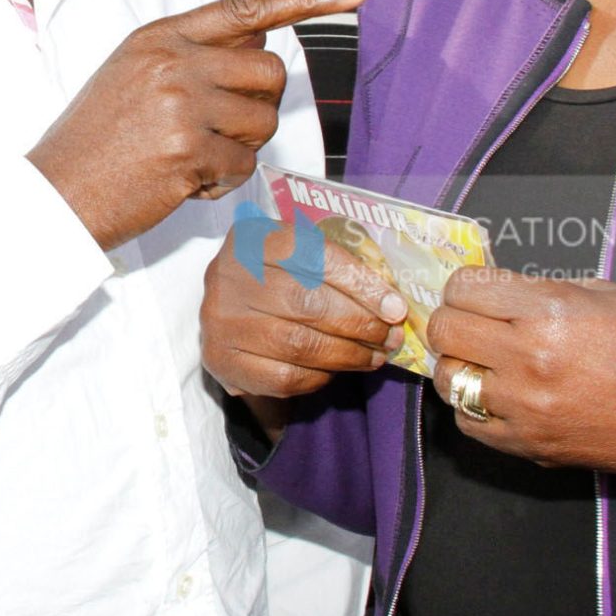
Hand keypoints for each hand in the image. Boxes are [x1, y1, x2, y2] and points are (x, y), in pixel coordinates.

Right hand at [28, 0, 363, 249]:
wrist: (55, 194)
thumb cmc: (97, 141)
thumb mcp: (133, 75)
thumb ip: (192, 55)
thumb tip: (259, 44)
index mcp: (160, 37)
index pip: (246, 8)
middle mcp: (173, 62)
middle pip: (270, 72)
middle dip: (259, 107)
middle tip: (219, 132)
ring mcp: (181, 105)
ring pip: (263, 121)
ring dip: (241, 148)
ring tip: (193, 158)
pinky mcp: (188, 151)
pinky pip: (244, 166)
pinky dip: (222, 184)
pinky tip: (185, 184)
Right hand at [201, 221, 409, 405]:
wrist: (229, 309)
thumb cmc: (279, 278)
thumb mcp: (302, 256)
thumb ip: (342, 271)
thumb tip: (391, 306)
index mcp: (253, 237)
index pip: (313, 255)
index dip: (359, 283)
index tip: (394, 308)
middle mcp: (229, 275)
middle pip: (306, 303)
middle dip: (359, 324)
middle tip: (389, 337)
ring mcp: (221, 321)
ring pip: (298, 344)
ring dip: (348, 354)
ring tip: (374, 356)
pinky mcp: (222, 361)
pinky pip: (284, 377)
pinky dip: (320, 377)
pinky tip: (336, 370)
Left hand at [421, 267, 615, 478]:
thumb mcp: (608, 296)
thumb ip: (544, 293)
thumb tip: (500, 294)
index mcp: (549, 313)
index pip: (464, 289)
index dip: (470, 286)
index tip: (481, 291)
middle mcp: (529, 361)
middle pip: (446, 331)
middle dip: (456, 319)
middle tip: (476, 320)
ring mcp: (526, 410)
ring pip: (449, 380)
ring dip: (461, 364)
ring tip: (487, 359)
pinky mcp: (532, 448)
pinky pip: (471, 424)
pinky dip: (475, 406)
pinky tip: (500, 395)